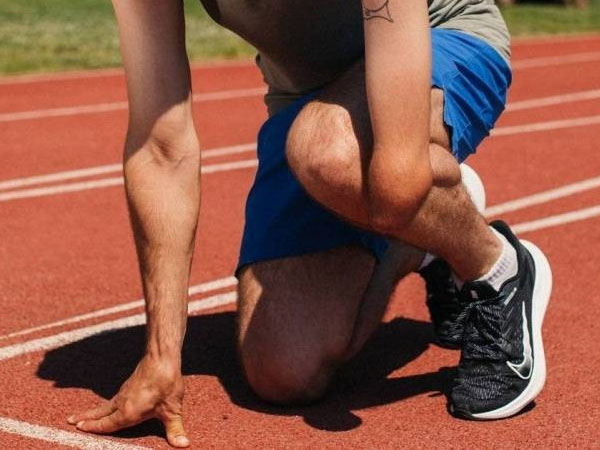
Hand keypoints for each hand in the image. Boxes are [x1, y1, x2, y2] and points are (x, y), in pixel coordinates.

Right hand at [67, 357, 188, 447]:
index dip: (94, 428)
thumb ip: (175, 429)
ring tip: (81, 416)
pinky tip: (110, 405)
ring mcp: (125, 392)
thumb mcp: (173, 409)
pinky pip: (114, 399)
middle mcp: (122, 402)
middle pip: (101, 414)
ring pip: (106, 405)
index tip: (80, 429)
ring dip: (93, 411)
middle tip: (70, 422)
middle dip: (86, 419)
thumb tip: (183, 445)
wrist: (162, 356)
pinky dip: (106, 405)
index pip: (107, 424)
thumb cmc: (166, 383)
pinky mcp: (131, 384)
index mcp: (128, 412)